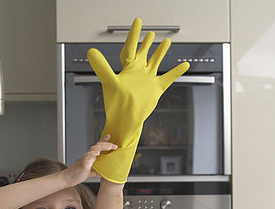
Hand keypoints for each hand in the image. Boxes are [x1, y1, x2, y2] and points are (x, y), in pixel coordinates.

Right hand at [63, 135, 117, 185]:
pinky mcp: (82, 163)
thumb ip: (97, 171)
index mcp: (90, 157)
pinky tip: (97, 153)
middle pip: (98, 146)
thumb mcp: (91, 173)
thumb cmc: (77, 174)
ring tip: (109, 147)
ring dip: (102, 147)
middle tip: (115, 145)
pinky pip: (87, 156)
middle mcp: (88, 156)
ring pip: (93, 149)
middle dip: (107, 144)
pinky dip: (92, 154)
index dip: (103, 141)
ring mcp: (85, 158)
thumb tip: (106, 173)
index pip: (98, 147)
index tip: (109, 136)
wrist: (67, 179)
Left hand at [87, 17, 188, 183]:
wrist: (126, 120)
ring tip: (166, 42)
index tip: (138, 21)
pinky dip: (176, 72)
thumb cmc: (116, 105)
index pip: (131, 46)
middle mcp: (138, 72)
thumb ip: (101, 66)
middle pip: (143, 53)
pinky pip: (168, 78)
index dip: (134, 34)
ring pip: (156, 62)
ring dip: (161, 53)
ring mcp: (148, 80)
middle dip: (146, 43)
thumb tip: (90, 51)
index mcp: (127, 68)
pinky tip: (184, 65)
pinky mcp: (156, 89)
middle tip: (150, 33)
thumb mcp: (109, 81)